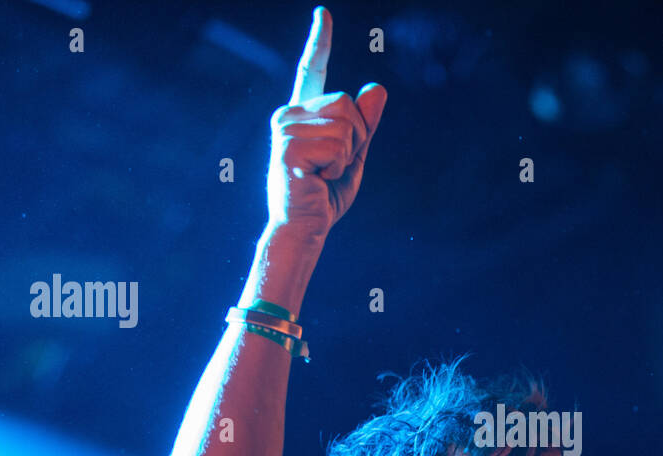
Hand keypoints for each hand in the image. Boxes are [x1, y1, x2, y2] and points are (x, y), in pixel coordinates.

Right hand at [266, 6, 385, 241]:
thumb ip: (366, 124)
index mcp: (303, 115)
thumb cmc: (325, 196)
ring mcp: (284, 129)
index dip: (319, 43)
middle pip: (347, 102)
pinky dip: (338, 166)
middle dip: (356, 137)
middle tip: (333, 166)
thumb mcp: (355, 156)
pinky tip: (317, 179)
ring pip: (346, 123)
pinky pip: (338, 144)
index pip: (311, 72)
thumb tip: (377, 88)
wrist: (304, 228)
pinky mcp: (287, 146)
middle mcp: (288, 115)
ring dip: (347, 154)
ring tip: (323, 173)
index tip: (324, 14)